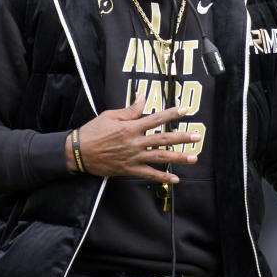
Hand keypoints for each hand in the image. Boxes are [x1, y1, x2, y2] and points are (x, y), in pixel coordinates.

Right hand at [68, 95, 199, 183]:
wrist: (79, 152)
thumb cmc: (93, 131)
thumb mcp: (110, 116)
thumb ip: (129, 110)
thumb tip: (142, 97)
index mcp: (131, 127)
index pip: (156, 119)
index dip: (171, 114)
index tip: (185, 111)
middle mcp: (135, 142)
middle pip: (163, 139)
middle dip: (182, 137)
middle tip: (197, 136)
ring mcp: (133, 157)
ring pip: (160, 157)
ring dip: (178, 157)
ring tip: (193, 157)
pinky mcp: (129, 170)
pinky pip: (149, 174)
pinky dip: (163, 177)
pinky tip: (175, 179)